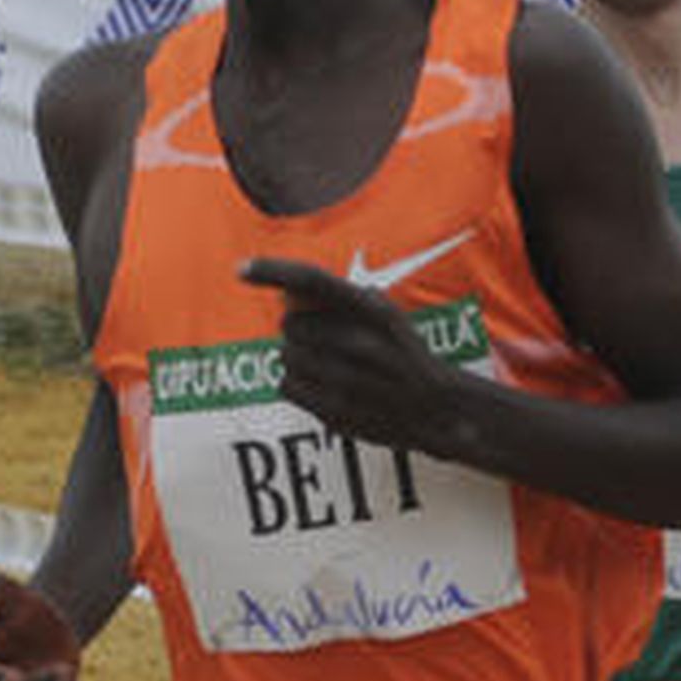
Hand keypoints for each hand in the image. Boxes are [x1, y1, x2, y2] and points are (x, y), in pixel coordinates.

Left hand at [240, 257, 458, 454]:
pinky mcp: (335, 411)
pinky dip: (296, 385)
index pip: (312, 280)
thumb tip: (288, 294)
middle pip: (289, 326)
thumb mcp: (386, 317)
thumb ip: (344, 301)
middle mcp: (359, 344)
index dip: (273, 271)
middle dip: (298, 332)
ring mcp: (346, 381)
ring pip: (285, 357)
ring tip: (329, 368)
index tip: (241, 268)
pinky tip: (324, 387)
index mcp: (374, 312)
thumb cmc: (405, 355)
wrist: (439, 410)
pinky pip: (286, 386)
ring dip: (298, 360)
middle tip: (324, 343)